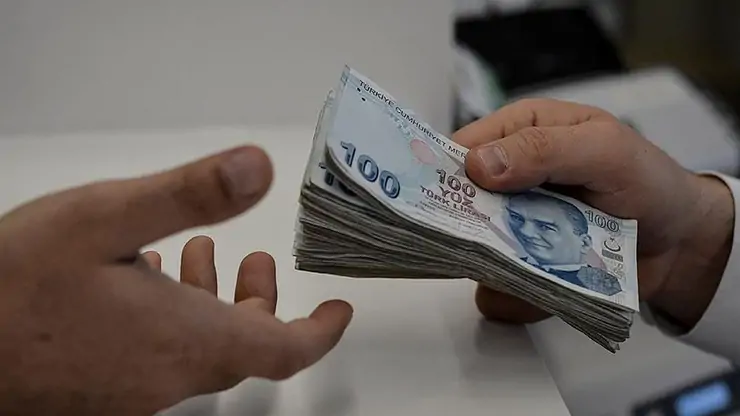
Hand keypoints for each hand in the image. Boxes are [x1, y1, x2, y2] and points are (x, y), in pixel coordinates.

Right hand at [0, 146, 352, 415]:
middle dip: (259, 303)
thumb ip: (189, 195)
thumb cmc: (13, 289)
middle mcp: (168, 375)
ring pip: (199, 350)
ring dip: (212, 304)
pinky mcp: (102, 392)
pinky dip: (172, 319)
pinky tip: (143, 281)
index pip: (284, 350)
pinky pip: (158, 357)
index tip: (339, 311)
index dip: (321, 331)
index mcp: (187, 339)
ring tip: (197, 256)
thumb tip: (256, 170)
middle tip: (254, 261)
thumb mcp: (107, 220)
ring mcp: (133, 391)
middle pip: (243, 347)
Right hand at [453, 99, 733, 329]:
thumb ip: (544, 150)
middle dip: (466, 226)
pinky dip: (512, 293)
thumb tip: (478, 165)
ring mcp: (512, 223)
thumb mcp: (603, 150)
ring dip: (493, 265)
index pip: (461, 148)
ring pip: (471, 250)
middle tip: (491, 240)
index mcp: (519, 133)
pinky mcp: (521, 263)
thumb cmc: (647, 182)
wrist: (679, 243)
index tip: (432, 198)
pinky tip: (544, 286)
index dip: (443, 171)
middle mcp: (507, 178)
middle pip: (456, 203)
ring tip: (535, 264)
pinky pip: (495, 286)